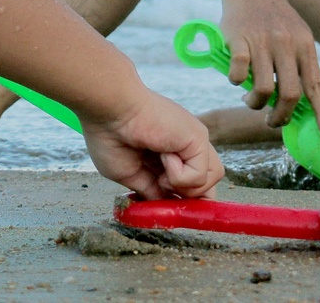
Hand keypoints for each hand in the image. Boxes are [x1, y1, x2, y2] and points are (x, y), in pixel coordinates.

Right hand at [82, 88, 223, 199]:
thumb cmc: (110, 135)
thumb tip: (164, 207)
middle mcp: (185, 147)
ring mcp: (194, 142)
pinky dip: (178, 176)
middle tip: (164, 192)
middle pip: (207, 185)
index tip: (166, 209)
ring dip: (183, 187)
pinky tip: (162, 155)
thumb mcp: (130, 174)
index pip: (191, 185)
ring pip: (210, 182)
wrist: (110, 109)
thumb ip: (150, 190)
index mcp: (169, 154)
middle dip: (189, 200)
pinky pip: (200, 176)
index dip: (183, 202)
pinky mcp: (198, 138)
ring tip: (160, 171)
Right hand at [220, 0, 319, 135]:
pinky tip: (237, 78)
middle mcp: (286, 43)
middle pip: (290, 94)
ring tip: (251, 99)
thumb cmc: (275, 19)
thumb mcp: (297, 36)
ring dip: (255, 103)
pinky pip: (238, 74)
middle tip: (273, 121)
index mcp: (304, 45)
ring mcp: (262, 41)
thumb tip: (306, 106)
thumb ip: (301, 67)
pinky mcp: (238, 39)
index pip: (316, 85)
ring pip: (264, 89)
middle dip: (281, 117)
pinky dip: (237, 82)